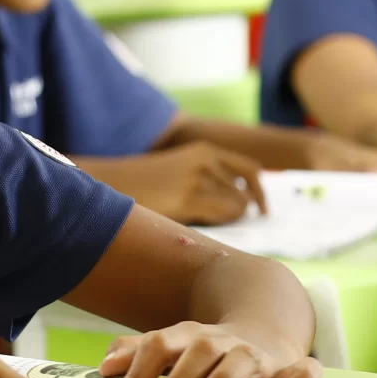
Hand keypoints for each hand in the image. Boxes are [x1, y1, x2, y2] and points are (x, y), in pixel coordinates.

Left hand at [99, 325, 319, 377]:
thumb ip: (136, 353)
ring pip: (237, 358)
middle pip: (195, 351)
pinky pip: (300, 369)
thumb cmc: (206, 351)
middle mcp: (218, 341)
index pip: (158, 345)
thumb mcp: (171, 348)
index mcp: (187, 337)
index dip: (139, 371)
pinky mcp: (285, 366)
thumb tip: (103, 365)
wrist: (263, 332)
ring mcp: (252, 353)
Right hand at [121, 142, 267, 224]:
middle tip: (229, 225)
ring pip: (236, 206)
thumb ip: (211, 178)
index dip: (260, 193)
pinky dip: (221, 223)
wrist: (115, 180)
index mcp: (206, 151)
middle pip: (244, 194)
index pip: (252, 171)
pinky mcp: (186, 198)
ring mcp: (196, 179)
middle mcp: (205, 161)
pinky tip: (206, 226)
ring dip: (230, 220)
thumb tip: (244, 204)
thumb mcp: (183, 168)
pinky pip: (221, 215)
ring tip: (210, 225)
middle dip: (242, 212)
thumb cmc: (149, 182)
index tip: (262, 211)